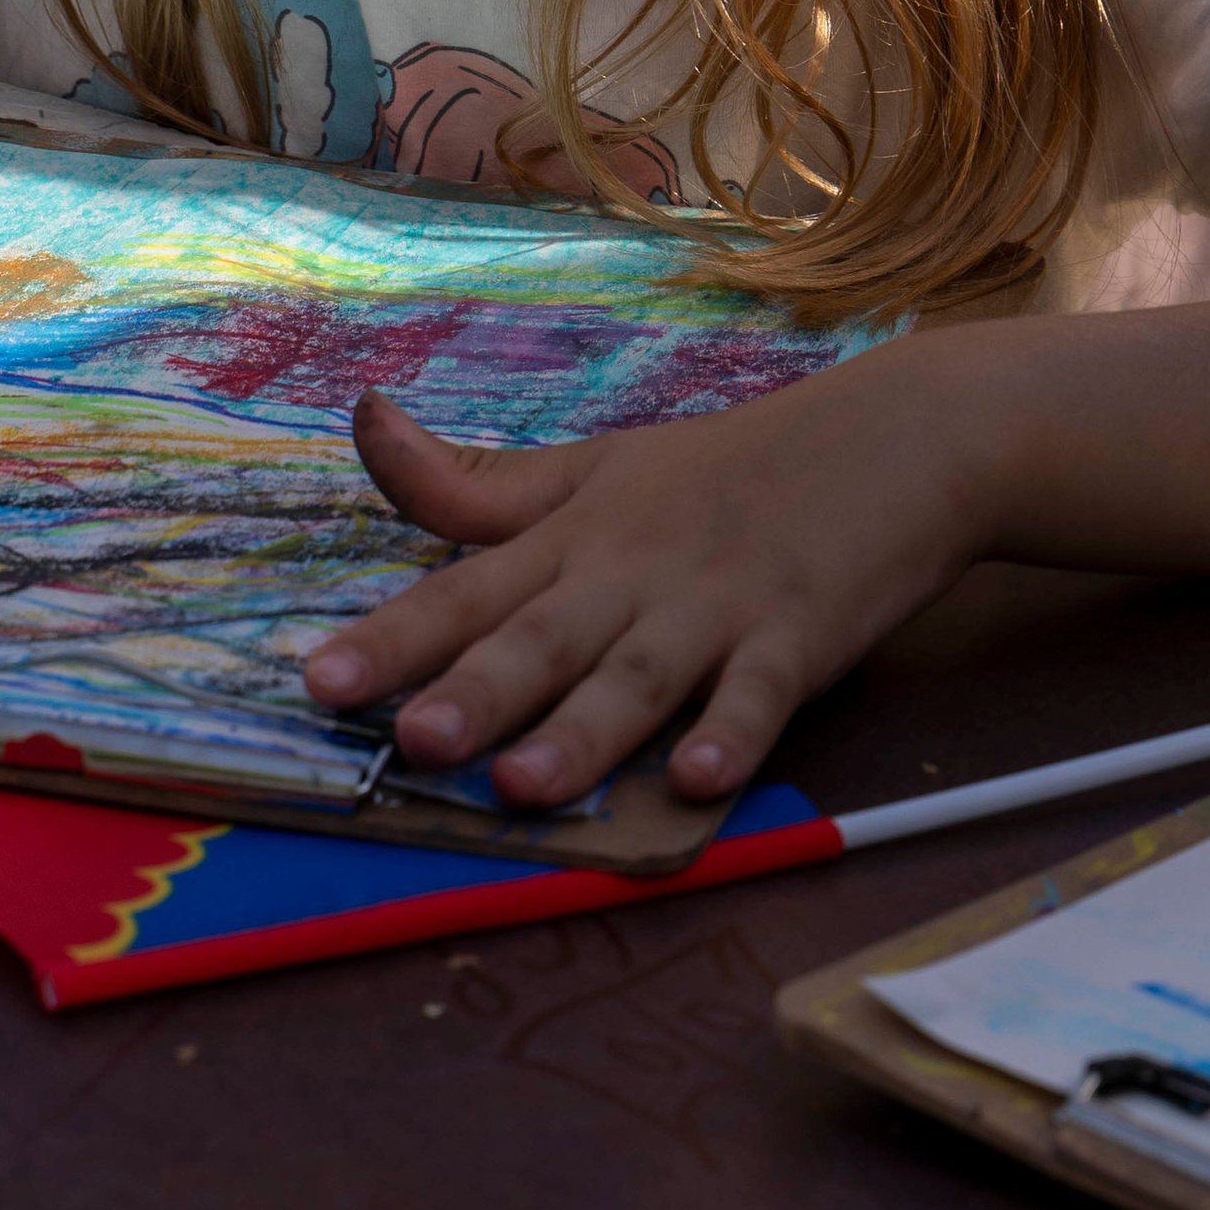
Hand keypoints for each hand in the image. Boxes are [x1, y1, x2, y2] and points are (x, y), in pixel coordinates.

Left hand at [301, 350, 993, 805]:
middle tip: (415, 744)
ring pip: (638, 677)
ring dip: (583, 733)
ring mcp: (717, 606)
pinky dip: (733, 733)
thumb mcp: (594, 468)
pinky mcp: (800, 634)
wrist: (892, 439)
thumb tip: (363, 425)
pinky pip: (761, 693)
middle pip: (543, 640)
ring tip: (523, 785)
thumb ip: (478, 485)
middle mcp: (631, 573)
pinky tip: (699, 778)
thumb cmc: (727, 468)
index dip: (393, 638)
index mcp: (574, 538)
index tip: (317, 682)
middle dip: (477, 694)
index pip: (467, 590)